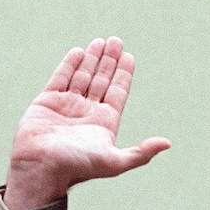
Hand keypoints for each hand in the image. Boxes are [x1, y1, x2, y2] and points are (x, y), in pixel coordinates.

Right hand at [4, 37, 170, 209]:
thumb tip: (167, 143)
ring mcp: (67, 105)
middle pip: (102, 80)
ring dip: (93, 58)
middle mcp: (87, 112)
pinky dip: (70, 64)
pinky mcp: (47, 101)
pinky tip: (79, 51)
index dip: (124, 75)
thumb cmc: (78, 167)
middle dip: (110, 61)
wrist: (41, 168)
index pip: (118, 93)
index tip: (129, 57)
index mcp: (104, 123)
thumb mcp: (115, 162)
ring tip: (102, 41)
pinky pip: (61, 77)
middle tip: (117, 41)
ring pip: (83, 76)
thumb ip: (141, 153)